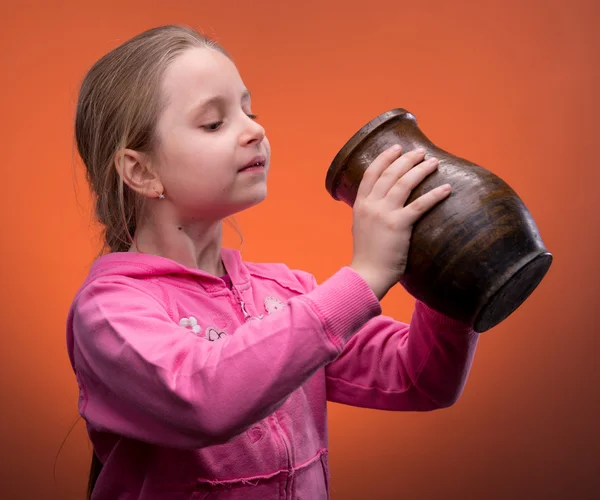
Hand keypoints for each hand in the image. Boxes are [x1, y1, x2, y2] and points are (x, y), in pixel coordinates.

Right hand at [349, 144, 450, 299]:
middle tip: (420, 152)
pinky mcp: (398, 226)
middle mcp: (371, 205)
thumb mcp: (360, 227)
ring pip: (404, 183)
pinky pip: (420, 205)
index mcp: (360, 204)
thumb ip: (368, 212)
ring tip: (433, 162)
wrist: (367, 274)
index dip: (384, 158)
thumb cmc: (367, 255)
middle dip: (406, 159)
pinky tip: (447, 188)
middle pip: (390, 173)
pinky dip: (435, 195)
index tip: (396, 148)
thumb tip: (379, 204)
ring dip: (420, 170)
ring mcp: (384, 214)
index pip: (371, 173)